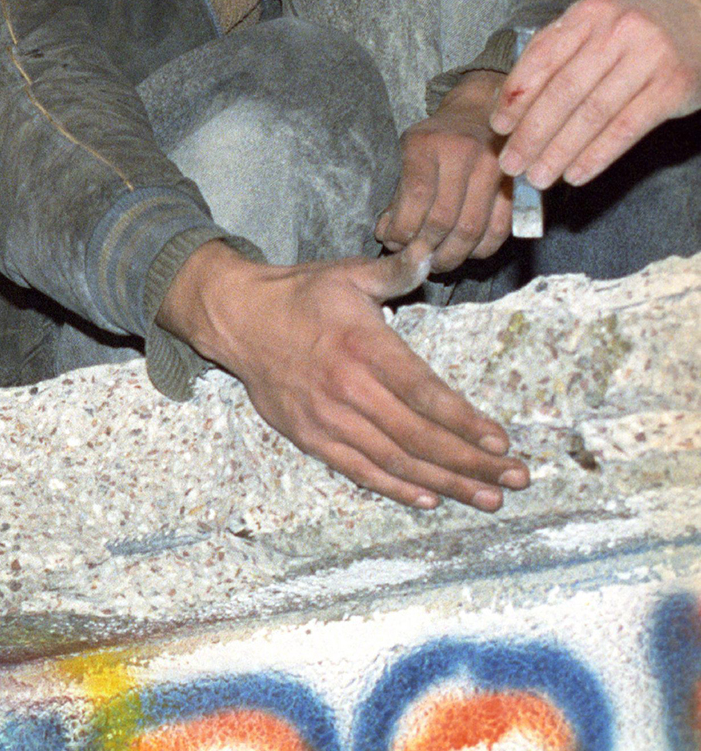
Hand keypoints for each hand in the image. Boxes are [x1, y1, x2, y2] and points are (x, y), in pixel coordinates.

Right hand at [159, 240, 527, 510]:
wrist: (236, 318)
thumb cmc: (298, 295)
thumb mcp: (348, 273)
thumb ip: (394, 269)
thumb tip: (429, 251)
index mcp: (364, 347)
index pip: (425, 394)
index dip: (466, 423)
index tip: (502, 442)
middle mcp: (348, 388)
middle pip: (420, 437)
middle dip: (472, 462)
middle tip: (514, 478)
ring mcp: (327, 418)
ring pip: (395, 461)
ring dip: (445, 483)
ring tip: (487, 497)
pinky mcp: (309, 436)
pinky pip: (358, 470)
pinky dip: (395, 488)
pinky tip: (429, 499)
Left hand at [377, 70, 511, 270]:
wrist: (481, 111)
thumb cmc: (437, 138)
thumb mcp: (410, 152)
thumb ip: (399, 194)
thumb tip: (388, 236)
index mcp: (429, 144)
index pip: (416, 195)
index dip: (402, 228)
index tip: (393, 241)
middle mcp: (464, 154)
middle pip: (444, 218)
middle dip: (425, 248)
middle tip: (416, 260)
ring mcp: (494, 169)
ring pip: (472, 228)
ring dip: (452, 256)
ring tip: (437, 263)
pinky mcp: (516, 185)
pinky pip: (500, 228)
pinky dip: (481, 250)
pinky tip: (466, 253)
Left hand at [493, 0, 700, 187]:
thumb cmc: (633, 34)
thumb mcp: (595, 27)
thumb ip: (556, 55)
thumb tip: (509, 106)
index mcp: (590, 12)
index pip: (541, 59)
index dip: (516, 97)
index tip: (499, 127)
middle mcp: (619, 31)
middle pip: (563, 91)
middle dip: (531, 133)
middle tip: (510, 163)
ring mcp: (650, 58)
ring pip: (592, 114)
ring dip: (559, 151)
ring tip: (537, 176)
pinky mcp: (673, 87)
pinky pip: (626, 128)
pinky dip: (596, 155)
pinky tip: (575, 174)